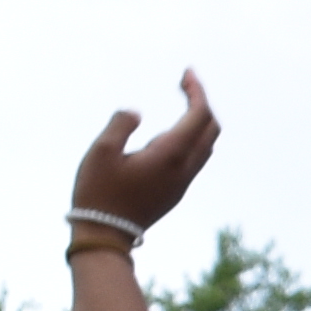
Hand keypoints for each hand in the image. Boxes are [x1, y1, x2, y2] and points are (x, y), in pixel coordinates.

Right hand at [71, 74, 221, 237]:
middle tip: (185, 83)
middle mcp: (185, 169)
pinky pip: (194, 158)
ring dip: (199, 121)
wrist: (106, 236)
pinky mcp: (176, 191)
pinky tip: (170, 134)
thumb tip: (136, 112)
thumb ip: (120, 124)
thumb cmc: (99, 193)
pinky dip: (191, 138)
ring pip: (206, 145)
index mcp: (171, 155)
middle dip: (202, 102)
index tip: (187, 74)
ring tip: (181, 102)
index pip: (200, 115)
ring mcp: (183, 183)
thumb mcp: (101, 151)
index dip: (197, 91)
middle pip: (211, 128)